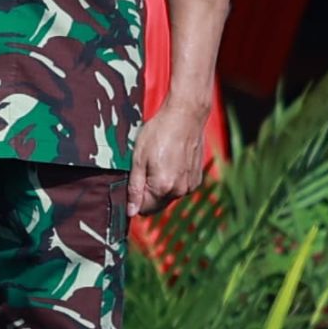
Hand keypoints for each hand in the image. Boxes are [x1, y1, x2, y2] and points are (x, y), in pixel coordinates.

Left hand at [129, 99, 211, 215]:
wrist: (185, 117)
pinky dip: (172, 180)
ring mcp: (190, 185)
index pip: (144, 209)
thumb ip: (134, 188)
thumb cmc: (159, 133)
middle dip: (147, 194)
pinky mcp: (197, 179)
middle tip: (144, 170)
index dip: (134, 199)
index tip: (133, 183)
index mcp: (163, 187)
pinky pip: (179, 187)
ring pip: (168, 196)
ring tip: (157, 163)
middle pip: (157, 205)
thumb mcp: (138, 159)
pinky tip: (169, 162)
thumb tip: (131, 212)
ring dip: (160, 187)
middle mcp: (180, 191)